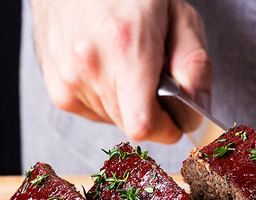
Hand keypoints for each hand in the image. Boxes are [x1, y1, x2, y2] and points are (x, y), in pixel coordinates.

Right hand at [30, 0, 211, 143]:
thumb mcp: (179, 16)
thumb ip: (195, 66)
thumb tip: (198, 112)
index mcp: (125, 47)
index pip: (144, 125)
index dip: (167, 127)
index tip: (176, 114)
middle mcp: (91, 67)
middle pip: (132, 126)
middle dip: (152, 110)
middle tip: (153, 75)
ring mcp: (68, 80)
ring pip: (115, 120)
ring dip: (129, 103)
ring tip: (126, 64)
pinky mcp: (57, 88)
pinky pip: (95, 112)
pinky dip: (108, 98)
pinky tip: (107, 67)